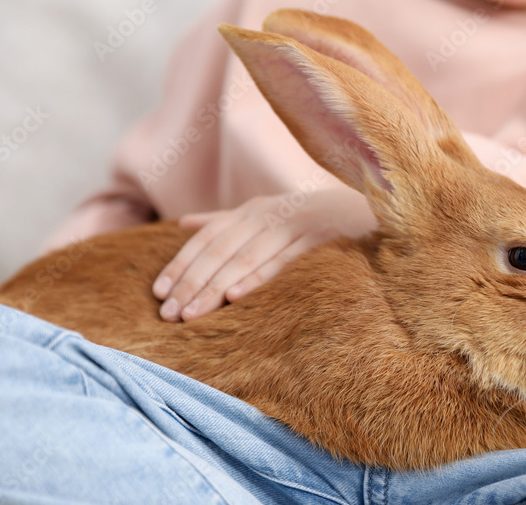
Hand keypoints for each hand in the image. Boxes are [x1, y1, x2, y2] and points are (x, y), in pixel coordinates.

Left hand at [152, 187, 376, 321]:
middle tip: (169, 315)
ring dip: (216, 287)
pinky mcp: (317, 241)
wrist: (366, 210)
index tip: (159, 294)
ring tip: (193, 314)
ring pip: (245, 259)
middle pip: (220, 250)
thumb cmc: (309, 218)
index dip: (182, 264)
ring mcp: (293, 226)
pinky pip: (282, 261)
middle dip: (192, 283)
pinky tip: (236, 297)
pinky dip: (258, 277)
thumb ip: (224, 220)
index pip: (207, 238)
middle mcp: (268, 215)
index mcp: (252, 210)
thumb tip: (183, 224)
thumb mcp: (265, 214)